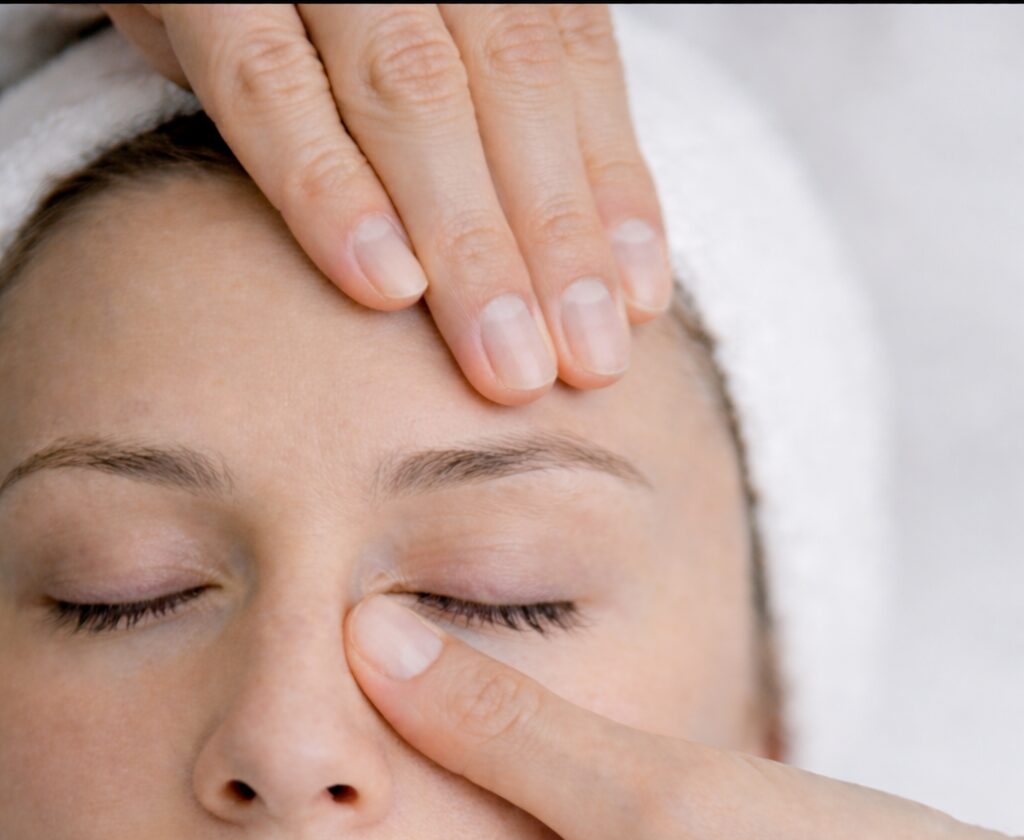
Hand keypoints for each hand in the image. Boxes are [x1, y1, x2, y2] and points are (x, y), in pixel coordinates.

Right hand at [99, 3, 672, 403]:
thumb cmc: (302, 5)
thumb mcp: (412, 31)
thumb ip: (489, 111)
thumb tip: (593, 261)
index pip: (570, 54)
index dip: (608, 182)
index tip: (635, 304)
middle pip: (506, 83)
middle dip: (553, 237)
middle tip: (584, 366)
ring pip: (409, 93)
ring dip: (467, 241)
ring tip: (507, 362)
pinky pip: (269, 88)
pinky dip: (330, 190)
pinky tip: (385, 286)